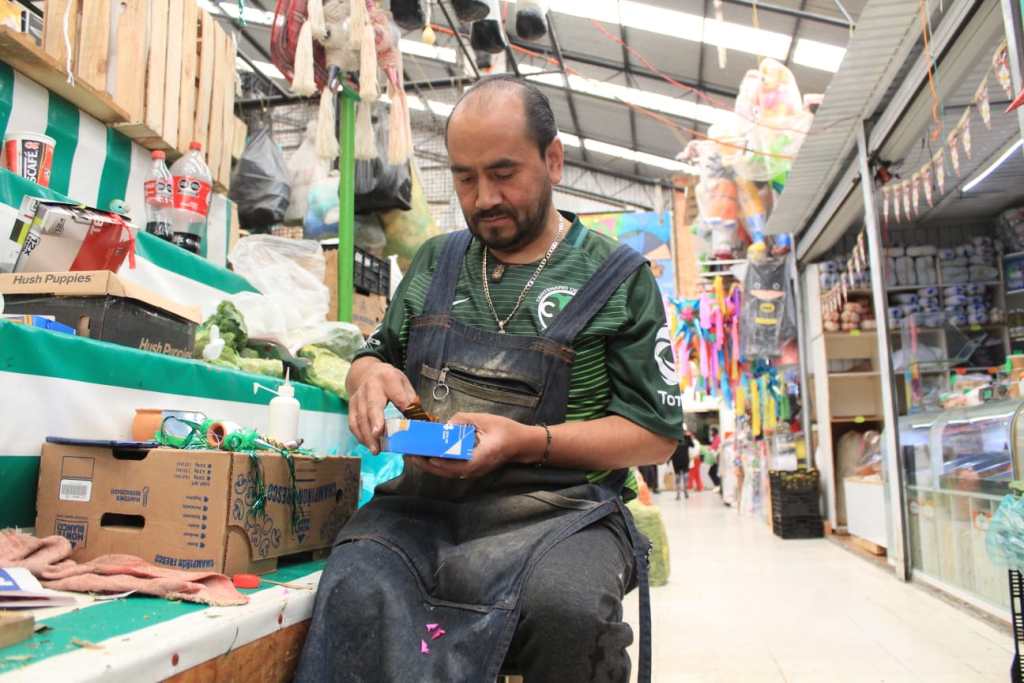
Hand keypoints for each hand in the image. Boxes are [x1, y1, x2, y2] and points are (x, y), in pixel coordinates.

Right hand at [348, 362, 417, 453]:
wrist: (367, 373)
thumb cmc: (389, 381)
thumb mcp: (404, 383)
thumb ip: (411, 400)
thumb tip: (419, 420)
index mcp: (388, 379)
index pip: (396, 393)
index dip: (401, 404)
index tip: (405, 418)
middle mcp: (370, 387)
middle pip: (372, 406)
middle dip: (375, 422)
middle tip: (379, 436)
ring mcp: (358, 398)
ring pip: (360, 417)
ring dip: (367, 435)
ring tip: (375, 449)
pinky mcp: (351, 407)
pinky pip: (353, 423)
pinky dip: (360, 436)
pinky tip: (368, 445)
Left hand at [409, 412, 540, 479]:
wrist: (521, 444)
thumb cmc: (506, 430)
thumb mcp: (485, 420)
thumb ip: (464, 420)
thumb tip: (446, 424)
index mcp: (480, 457)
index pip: (456, 464)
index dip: (439, 462)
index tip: (423, 456)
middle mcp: (474, 468)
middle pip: (446, 472)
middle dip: (426, 464)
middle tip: (410, 454)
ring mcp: (472, 471)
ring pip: (446, 473)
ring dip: (429, 466)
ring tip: (414, 456)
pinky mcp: (470, 470)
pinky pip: (451, 470)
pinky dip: (437, 465)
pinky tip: (427, 456)